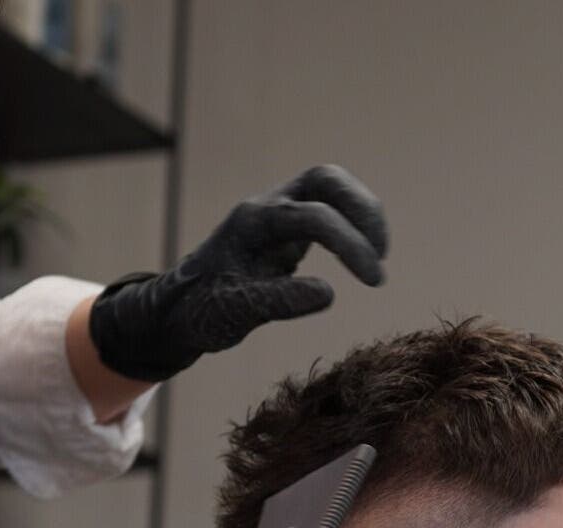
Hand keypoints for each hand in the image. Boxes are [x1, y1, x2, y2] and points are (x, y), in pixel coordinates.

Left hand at [87, 164, 390, 381]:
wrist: (180, 308)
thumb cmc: (203, 310)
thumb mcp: (235, 312)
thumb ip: (278, 301)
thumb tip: (328, 293)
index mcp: (252, 222)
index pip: (313, 217)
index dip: (349, 244)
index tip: (373, 280)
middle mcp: (268, 206)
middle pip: (326, 180)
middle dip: (362, 210)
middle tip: (381, 254)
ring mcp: (279, 210)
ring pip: (330, 187)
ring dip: (362, 213)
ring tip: (379, 253)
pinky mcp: (288, 224)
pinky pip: (328, 207)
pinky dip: (353, 224)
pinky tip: (363, 254)